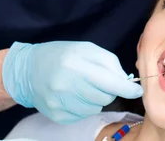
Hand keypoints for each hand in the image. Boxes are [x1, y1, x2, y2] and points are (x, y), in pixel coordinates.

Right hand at [2, 41, 142, 123]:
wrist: (28, 69)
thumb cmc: (62, 55)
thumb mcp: (86, 49)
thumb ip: (109, 62)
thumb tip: (125, 81)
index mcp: (75, 64)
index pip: (109, 82)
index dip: (127, 89)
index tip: (137, 91)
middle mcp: (66, 84)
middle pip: (104, 98)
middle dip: (108, 91)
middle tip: (98, 81)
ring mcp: (59, 102)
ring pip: (94, 109)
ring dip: (95, 100)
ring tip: (82, 87)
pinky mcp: (55, 114)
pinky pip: (81, 116)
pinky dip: (82, 107)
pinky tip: (72, 96)